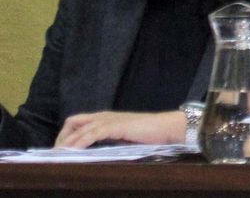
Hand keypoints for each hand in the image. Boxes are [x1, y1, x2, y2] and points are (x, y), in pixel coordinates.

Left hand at [55, 110, 183, 147]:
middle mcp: (104, 116)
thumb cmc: (150, 134)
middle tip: (56, 155)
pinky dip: (80, 143)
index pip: (77, 122)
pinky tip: (74, 152)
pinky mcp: (116, 126)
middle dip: (62, 138)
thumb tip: (94, 153)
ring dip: (67, 143)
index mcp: (106, 118)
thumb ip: (110, 140)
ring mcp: (110, 120)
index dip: (65, 135)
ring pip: (80, 129)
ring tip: (59, 157)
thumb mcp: (124, 137)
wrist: (167, 128)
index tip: (60, 151)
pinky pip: (92, 134)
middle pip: (73, 122)